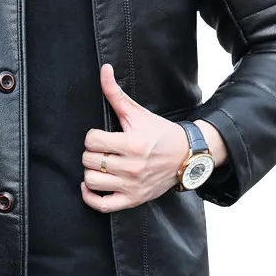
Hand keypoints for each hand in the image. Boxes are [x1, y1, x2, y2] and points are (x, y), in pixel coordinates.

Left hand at [80, 63, 192, 212]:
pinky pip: (102, 205)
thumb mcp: (137, 113)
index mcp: (132, 144)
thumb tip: (104, 70)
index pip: (92, 140)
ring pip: (91, 181)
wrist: (186, 156)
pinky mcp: (133, 200)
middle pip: (89, 160)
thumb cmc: (160, 133)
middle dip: (91, 153)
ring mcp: (132, 186)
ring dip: (90, 172)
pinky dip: (90, 197)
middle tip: (101, 150)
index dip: (92, 136)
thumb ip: (115, 93)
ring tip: (99, 165)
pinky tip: (90, 185)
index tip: (101, 136)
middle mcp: (131, 167)